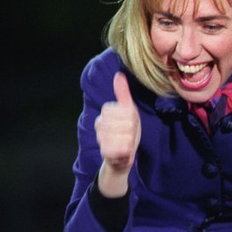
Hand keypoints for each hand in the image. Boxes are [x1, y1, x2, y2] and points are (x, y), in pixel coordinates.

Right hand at [95, 72, 140, 197]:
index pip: (122, 109)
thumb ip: (123, 95)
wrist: (122, 157)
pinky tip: (125, 151)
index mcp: (105, 113)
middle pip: (125, 123)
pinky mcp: (105, 152)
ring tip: (127, 142)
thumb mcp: (129, 112)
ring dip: (130, 140)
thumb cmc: (127, 132)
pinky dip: (127, 150)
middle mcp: (100, 124)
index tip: (130, 123)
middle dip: (131, 130)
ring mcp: (101, 138)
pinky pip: (122, 148)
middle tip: (129, 134)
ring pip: (124, 136)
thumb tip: (119, 75)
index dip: (130, 117)